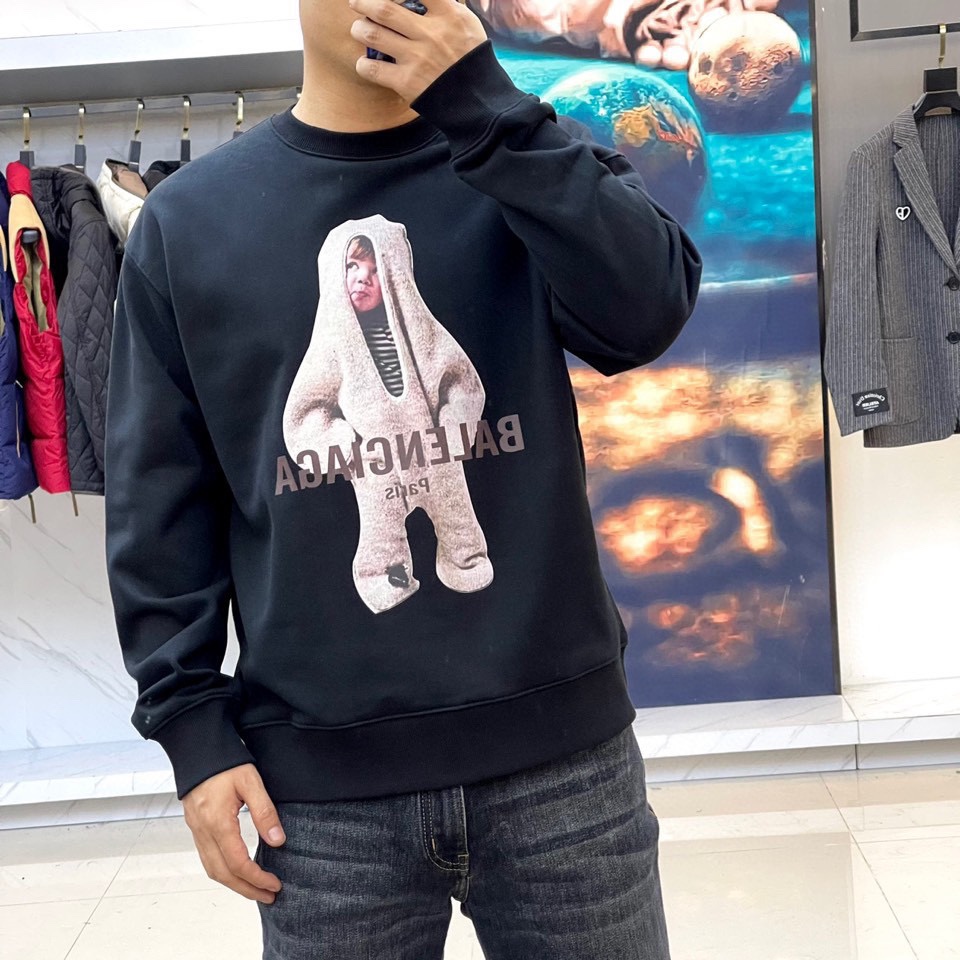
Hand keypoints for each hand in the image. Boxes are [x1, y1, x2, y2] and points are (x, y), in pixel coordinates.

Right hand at [182, 763, 284, 903]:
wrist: (198, 749)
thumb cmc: (225, 762)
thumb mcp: (251, 781)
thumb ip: (264, 811)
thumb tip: (277, 840)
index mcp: (217, 822)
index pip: (237, 862)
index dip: (257, 878)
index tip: (275, 884)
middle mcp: (203, 831)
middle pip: (222, 873)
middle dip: (246, 889)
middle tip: (268, 895)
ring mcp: (196, 830)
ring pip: (212, 869)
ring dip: (233, 884)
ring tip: (255, 889)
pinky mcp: (196, 826)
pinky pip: (207, 857)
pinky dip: (223, 871)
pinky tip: (237, 870)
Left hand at [349, 0, 488, 102]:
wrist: (477, 103)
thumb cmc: (472, 60)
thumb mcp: (468, 24)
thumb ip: (447, 6)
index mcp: (447, 15)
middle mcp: (430, 34)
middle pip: (385, 9)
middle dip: (364, 3)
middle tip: (354, 2)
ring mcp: (417, 58)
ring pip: (374, 35)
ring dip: (360, 30)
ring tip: (359, 30)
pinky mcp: (407, 82)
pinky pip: (373, 68)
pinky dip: (363, 64)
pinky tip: (364, 63)